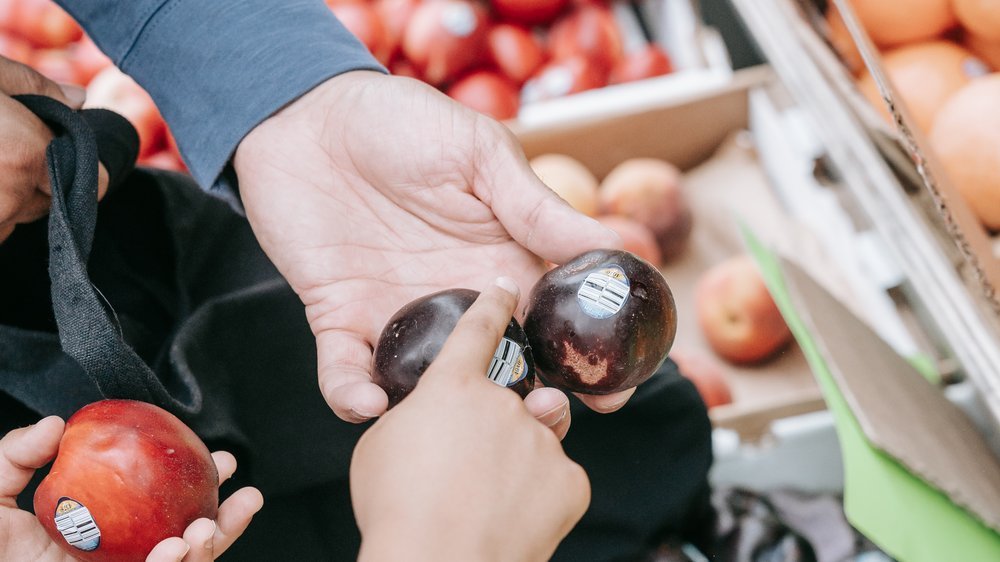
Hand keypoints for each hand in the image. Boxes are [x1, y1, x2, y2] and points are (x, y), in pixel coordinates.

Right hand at [0, 55, 105, 242]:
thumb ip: (35, 87)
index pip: (92, 184)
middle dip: (42, 178)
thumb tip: (80, 98)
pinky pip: (0, 230)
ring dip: (15, 196)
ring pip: (23, 216)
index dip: (85, 169)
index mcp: (26, 157)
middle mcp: (12, 197)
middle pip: (55, 200)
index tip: (71, 156)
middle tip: (12, 148)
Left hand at [0, 416, 263, 561]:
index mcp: (106, 530)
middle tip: (245, 493)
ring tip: (208, 526)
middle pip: (189, 538)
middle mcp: (125, 557)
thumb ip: (16, 454)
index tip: (218, 458)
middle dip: (226, 518)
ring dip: (211, 545)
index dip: (196, 481)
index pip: (162, 504)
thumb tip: (60, 424)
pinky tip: (179, 548)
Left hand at [234, 70, 634, 422]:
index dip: (584, 360)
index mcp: (501, 261)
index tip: (612, 392)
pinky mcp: (339, 318)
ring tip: (454, 424)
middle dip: (520, 404)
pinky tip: (367, 401)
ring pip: (427, 385)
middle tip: (538, 425)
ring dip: (440, 412)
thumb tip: (620, 247)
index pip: (552, 322)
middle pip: (499, 369)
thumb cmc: (404, 123)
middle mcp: (456, 299)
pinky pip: (346, 370)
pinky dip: (353, 394)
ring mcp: (399, 314)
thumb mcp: (482, 156)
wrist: (310, 114)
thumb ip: (539, 209)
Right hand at [350, 279, 590, 560]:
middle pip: (511, 398)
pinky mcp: (569, 481)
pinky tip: (510, 517)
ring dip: (520, 456)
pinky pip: (557, 478)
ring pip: (537, 437)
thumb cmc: (394, 507)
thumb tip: (428, 419)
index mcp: (451, 386)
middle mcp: (502, 402)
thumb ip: (412, 417)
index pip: (477, 330)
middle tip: (476, 461)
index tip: (506, 288)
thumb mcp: (381, 447)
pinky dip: (539, 495)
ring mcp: (540, 439)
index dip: (492, 307)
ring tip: (489, 496)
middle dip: (500, 422)